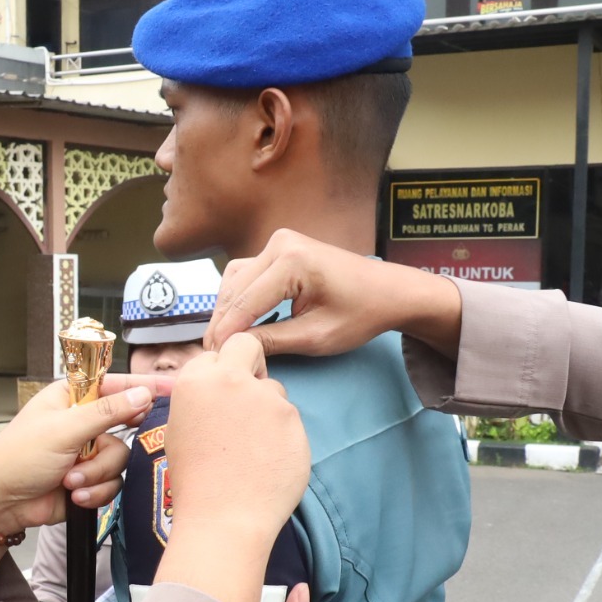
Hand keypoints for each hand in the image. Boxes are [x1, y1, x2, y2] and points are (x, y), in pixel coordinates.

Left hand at [0, 375, 166, 537]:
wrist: (1, 504)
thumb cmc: (17, 458)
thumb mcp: (63, 429)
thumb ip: (107, 412)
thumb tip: (143, 394)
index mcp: (71, 397)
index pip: (116, 384)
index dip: (144, 386)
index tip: (173, 387)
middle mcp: (82, 422)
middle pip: (124, 427)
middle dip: (104, 450)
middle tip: (92, 451)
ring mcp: (86, 451)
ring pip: (119, 459)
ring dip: (95, 474)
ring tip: (69, 481)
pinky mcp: (89, 479)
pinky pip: (113, 482)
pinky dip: (95, 491)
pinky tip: (74, 496)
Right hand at [152, 334, 309, 601]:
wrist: (223, 519)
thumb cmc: (195, 482)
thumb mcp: (180, 429)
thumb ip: (201, 397)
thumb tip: (218, 386)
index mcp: (195, 381)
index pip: (214, 352)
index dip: (220, 372)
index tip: (222, 393)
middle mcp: (231, 380)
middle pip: (248, 346)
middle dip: (250, 362)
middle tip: (247, 394)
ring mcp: (266, 399)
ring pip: (274, 388)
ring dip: (267, 408)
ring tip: (252, 448)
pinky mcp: (293, 420)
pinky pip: (289, 418)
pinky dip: (282, 435)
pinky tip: (268, 460)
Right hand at [205, 229, 462, 358]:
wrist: (389, 291)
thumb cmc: (361, 314)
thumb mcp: (315, 336)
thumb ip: (271, 341)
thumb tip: (233, 349)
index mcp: (292, 261)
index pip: (245, 303)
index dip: (225, 334)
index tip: (212, 359)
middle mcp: (280, 243)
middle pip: (234, 289)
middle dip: (222, 323)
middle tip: (213, 355)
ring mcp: (279, 242)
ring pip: (235, 280)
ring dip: (227, 309)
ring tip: (223, 341)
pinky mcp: (280, 248)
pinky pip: (247, 274)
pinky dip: (239, 298)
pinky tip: (237, 322)